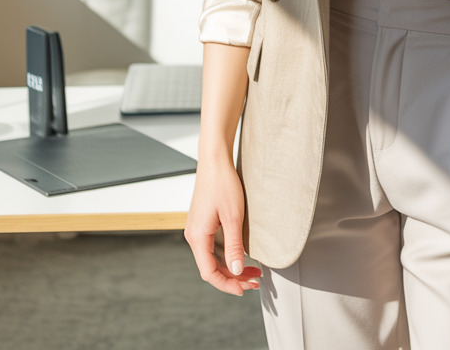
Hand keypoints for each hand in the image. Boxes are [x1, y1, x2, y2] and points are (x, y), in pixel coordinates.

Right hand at [185, 154, 261, 295]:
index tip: (245, 289)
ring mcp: (197, 229)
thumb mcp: (232, 217)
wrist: (214, 160)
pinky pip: (212, 247)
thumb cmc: (223, 184)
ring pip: (212, 258)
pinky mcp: (202, 223)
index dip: (227, 285)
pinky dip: (227, 255)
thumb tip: (235, 272)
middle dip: (233, 277)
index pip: (209, 273)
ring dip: (231, 267)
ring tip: (253, 271)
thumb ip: (233, 246)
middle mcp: (193, 236)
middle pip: (211, 268)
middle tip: (256, 280)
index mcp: (197, 237)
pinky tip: (240, 255)